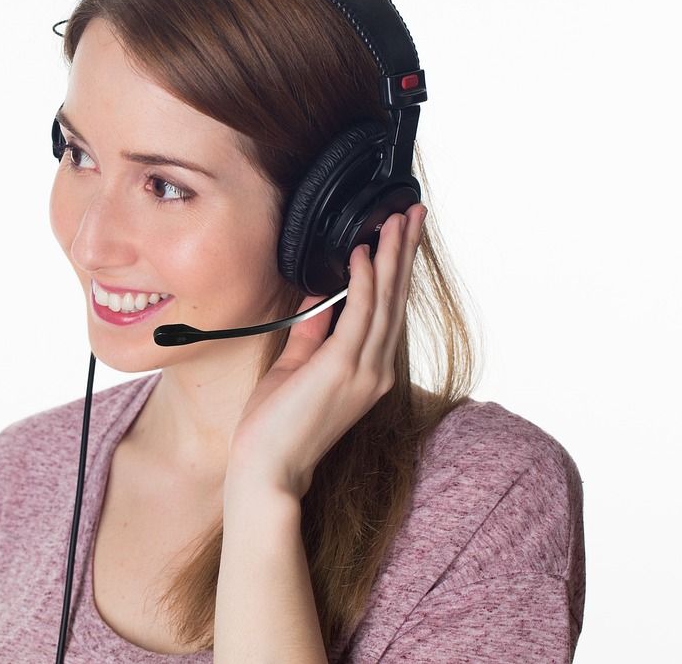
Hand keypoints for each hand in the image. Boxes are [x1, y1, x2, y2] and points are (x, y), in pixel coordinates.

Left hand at [226, 203, 427, 499]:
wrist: (267, 468)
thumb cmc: (275, 426)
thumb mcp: (293, 369)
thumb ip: (310, 336)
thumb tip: (317, 301)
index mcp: (366, 371)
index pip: (387, 310)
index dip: (396, 270)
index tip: (401, 235)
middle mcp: (374, 370)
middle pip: (395, 299)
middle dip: (404, 252)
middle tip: (413, 213)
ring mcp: (363, 371)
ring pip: (384, 301)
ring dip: (390, 256)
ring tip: (397, 220)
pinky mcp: (342, 369)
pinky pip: (358, 315)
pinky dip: (362, 282)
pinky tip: (363, 253)